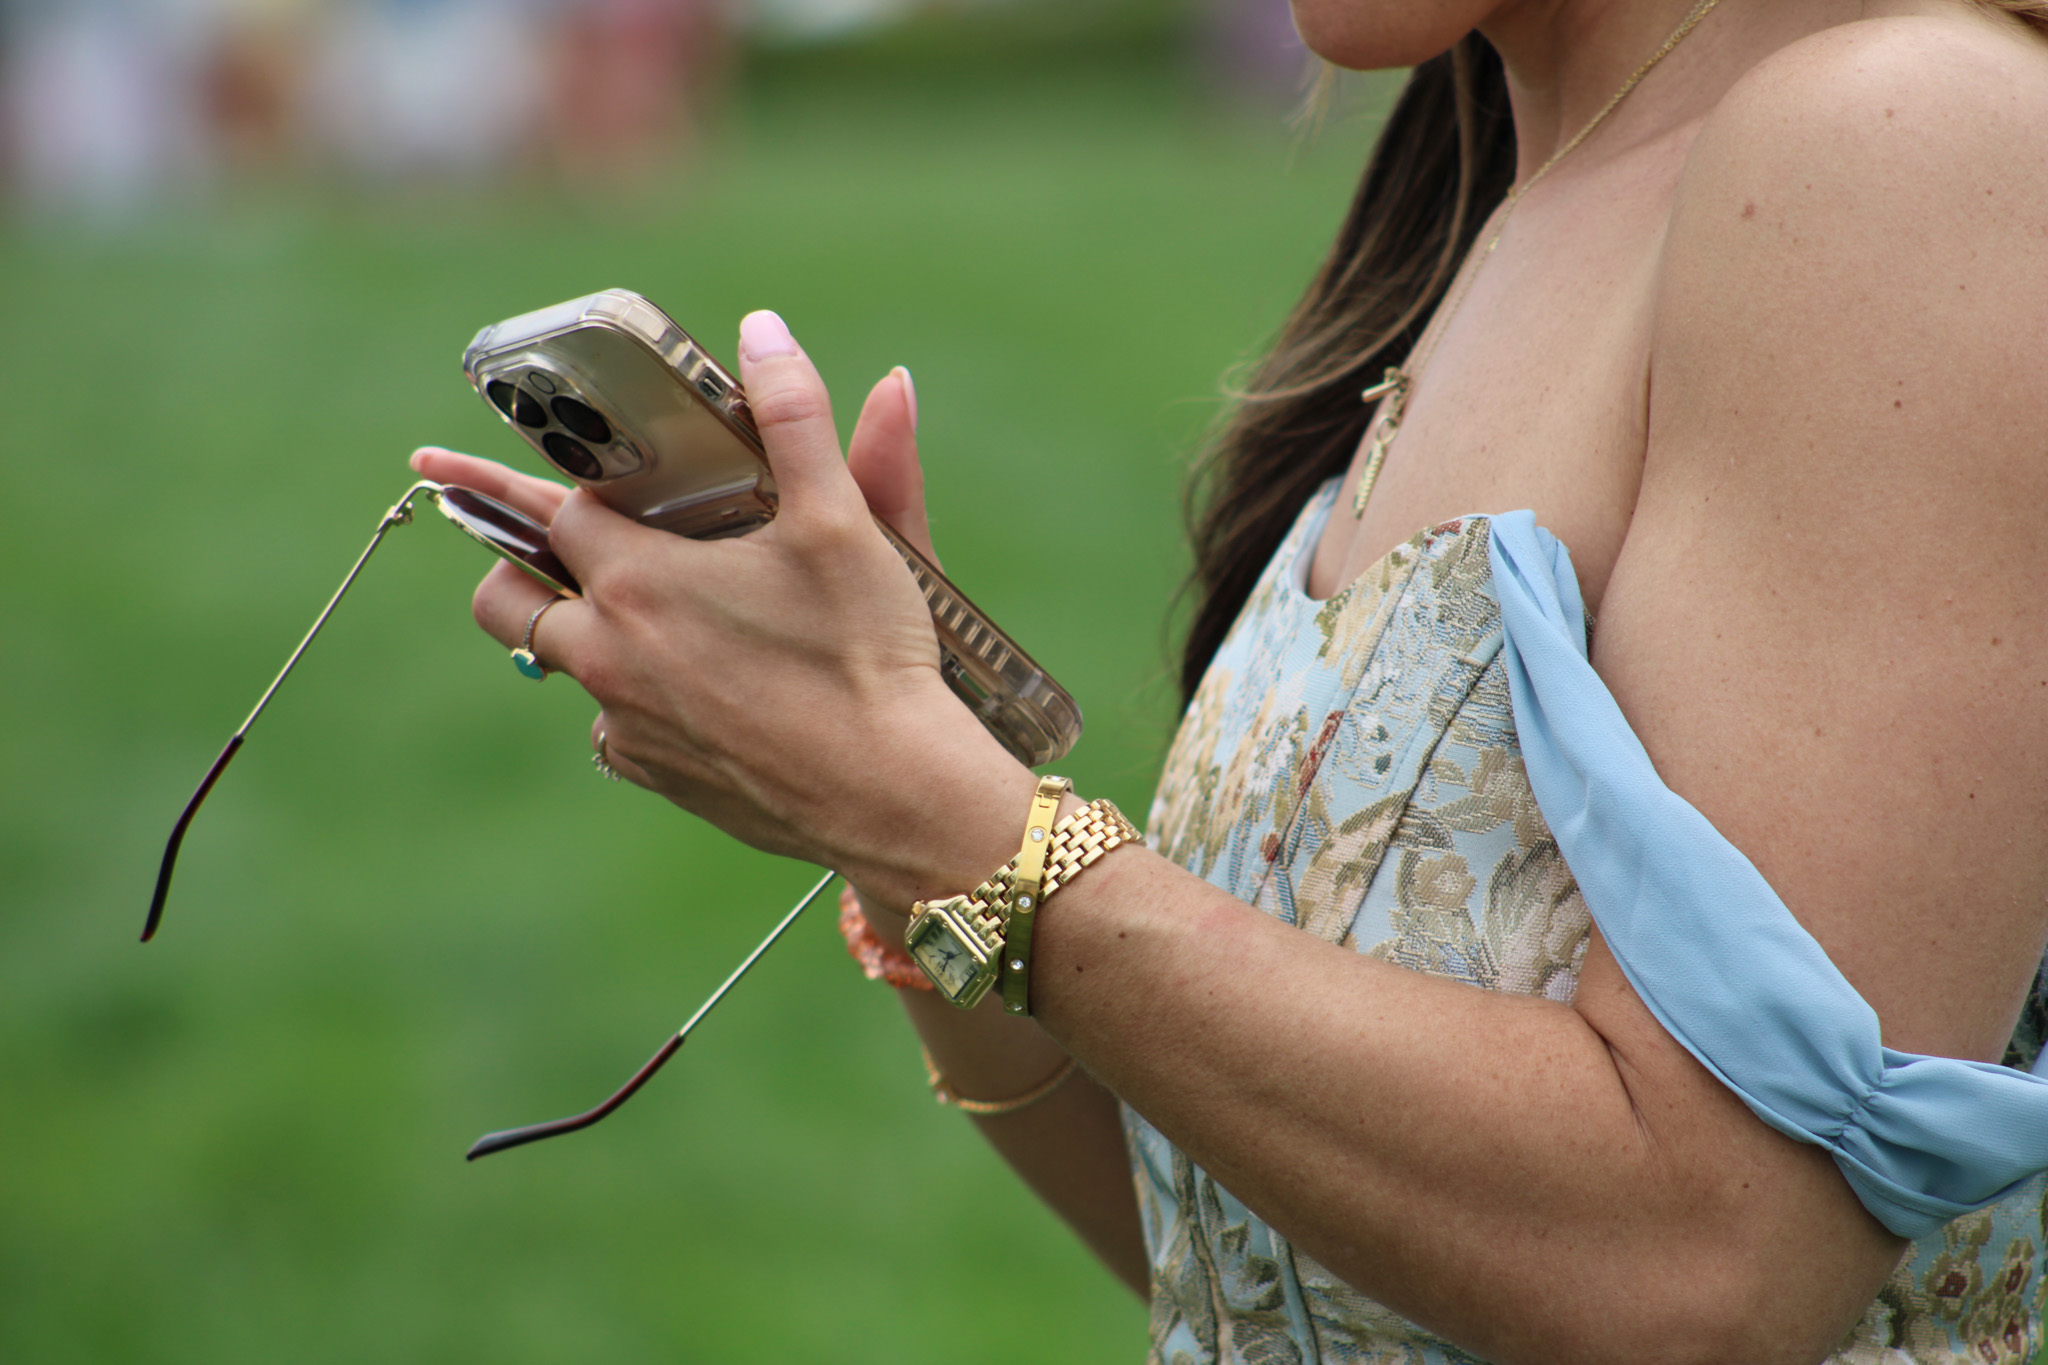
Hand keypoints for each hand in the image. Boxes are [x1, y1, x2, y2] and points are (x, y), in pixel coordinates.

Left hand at [411, 312, 1032, 905]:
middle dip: (514, 564)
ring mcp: (623, 719)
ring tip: (629, 614)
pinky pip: (610, 726)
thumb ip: (796, 418)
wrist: (890, 793)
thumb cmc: (866, 653)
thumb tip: (765, 329)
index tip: (444, 464)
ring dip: (571, 631)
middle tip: (547, 548)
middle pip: (505, 596)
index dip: (517, 481)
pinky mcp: (652, 771)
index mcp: (638, 577)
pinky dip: (631, 698)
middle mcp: (608, 651)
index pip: (545, 510)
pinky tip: (694, 686)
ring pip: (554, 665)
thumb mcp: (841, 522)